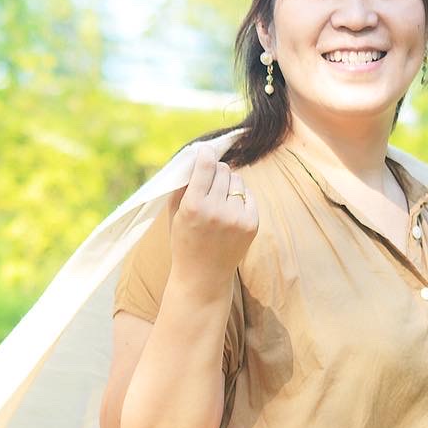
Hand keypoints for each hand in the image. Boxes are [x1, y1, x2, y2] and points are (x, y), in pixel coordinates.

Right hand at [167, 137, 259, 290]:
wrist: (203, 277)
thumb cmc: (184, 241)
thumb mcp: (175, 213)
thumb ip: (183, 184)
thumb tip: (196, 156)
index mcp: (193, 206)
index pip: (206, 165)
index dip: (205, 154)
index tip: (205, 150)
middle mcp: (216, 210)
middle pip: (223, 170)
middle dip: (216, 171)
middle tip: (209, 181)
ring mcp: (236, 218)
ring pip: (237, 180)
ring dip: (228, 183)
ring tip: (219, 199)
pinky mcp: (252, 223)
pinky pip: (248, 194)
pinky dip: (240, 197)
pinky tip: (230, 210)